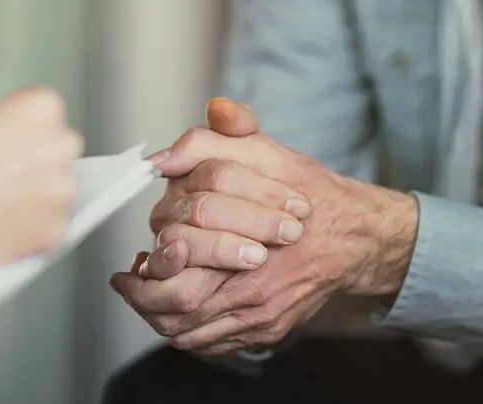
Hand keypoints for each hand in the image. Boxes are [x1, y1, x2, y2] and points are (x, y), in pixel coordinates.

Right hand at [0, 87, 83, 291]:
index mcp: (39, 110)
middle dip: (32, 152)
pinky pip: (47, 222)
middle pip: (55, 144)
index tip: (3, 128)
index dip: (16, 117)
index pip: (40, 105)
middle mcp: (59, 147)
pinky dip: (29, 223)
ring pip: (54, 185)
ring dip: (33, 189)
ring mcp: (61, 192)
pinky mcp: (54, 229)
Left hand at [111, 99, 417, 353]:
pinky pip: (214, 345)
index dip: (151, 265)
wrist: (354, 235)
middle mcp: (255, 288)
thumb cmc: (309, 193)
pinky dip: (187, 332)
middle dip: (145, 297)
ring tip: (142, 297)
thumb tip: (178, 144)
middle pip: (180, 306)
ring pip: (192, 331)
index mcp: (250, 242)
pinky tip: (174, 312)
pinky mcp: (266, 331)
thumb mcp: (268, 152)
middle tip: (128, 283)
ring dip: (160, 316)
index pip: (181, 261)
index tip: (129, 264)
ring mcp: (261, 315)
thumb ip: (222, 138)